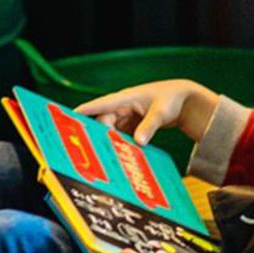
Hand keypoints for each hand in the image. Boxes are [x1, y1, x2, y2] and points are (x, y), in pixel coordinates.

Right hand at [74, 80, 218, 144]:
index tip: (69, 117)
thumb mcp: (161, 112)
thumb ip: (149, 127)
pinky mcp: (131, 125)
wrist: (184, 100)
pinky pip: (121, 136)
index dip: (85, 111)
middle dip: (102, 136)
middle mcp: (122, 107)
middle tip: (103, 150)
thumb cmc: (171, 99)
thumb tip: (138, 142)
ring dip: (112, 142)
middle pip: (104, 123)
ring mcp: (126, 116)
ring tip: (113, 155)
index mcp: (126, 98)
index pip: (101, 104)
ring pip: (112, 131)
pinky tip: (124, 154)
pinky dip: (122, 144)